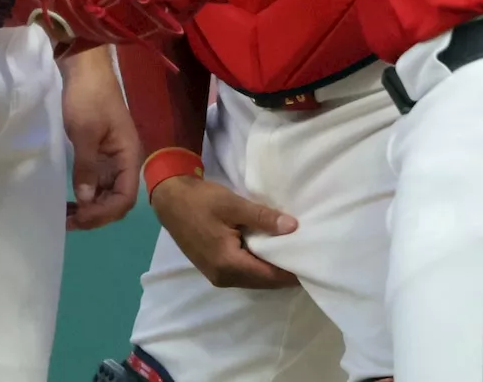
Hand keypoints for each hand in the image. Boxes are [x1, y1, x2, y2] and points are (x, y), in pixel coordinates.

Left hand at [61, 48, 140, 229]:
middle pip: (118, 200)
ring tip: (67, 216)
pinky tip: (71, 199)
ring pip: (108, 193)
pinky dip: (87, 194)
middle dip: (97, 215)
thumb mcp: (85, 132)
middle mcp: (125, 160)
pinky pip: (99, 181)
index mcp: (129, 155)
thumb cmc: (88, 96)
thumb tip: (86, 202)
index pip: (125, 198)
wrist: (84, 66)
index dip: (104, 213)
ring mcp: (113, 156)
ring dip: (92, 208)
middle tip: (69, 222)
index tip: (80, 216)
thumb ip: (87, 168)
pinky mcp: (101, 151)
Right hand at [151, 176, 298, 289]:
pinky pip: (243, 273)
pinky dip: (258, 266)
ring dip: (270, 270)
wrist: (170, 200)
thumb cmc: (201, 201)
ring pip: (252, 279)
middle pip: (261, 281)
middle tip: (306, 259)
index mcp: (228, 264)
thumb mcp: (233, 205)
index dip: (290, 272)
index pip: (268, 276)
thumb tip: (293, 227)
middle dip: (283, 273)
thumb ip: (262, 217)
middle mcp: (223, 277)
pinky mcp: (214, 268)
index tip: (312, 264)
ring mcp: (217, 275)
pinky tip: (269, 253)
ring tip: (292, 255)